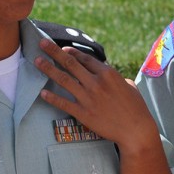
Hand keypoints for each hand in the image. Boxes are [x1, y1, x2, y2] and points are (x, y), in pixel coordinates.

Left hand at [35, 40, 157, 149]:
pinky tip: (42, 92)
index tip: (62, 49)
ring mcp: (88, 98)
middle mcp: (96, 83)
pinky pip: (63, 103)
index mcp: (108, 74)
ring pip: (64, 79)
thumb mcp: (129, 86)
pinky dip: (51, 97)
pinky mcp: (83, 113)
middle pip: (70, 63)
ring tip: (37, 61)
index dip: (71, 52)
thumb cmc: (136, 108)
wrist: (135, 130)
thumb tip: (107, 74)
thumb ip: (115, 78)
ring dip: (48, 69)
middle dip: (54, 52)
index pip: (85, 59)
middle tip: (41, 43)